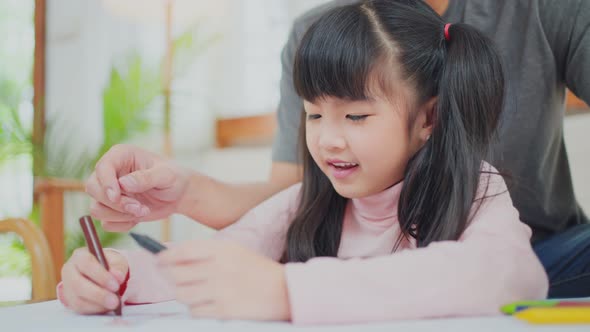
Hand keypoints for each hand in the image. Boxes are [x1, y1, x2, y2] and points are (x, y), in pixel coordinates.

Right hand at [60, 248, 128, 314]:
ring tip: (114, 304)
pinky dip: (95, 309)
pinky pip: (80, 308)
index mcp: (80, 256)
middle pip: (78, 284)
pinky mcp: (69, 300)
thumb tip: (118, 277)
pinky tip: (106, 307)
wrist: (99, 272)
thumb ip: (118, 268)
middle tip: (115, 301)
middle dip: (98, 294)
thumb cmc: (107, 264)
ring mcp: (67, 286)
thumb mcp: (116, 261)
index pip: (86, 263)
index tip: (115, 285)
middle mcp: (69, 270)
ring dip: (98, 304)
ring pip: (78, 299)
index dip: (100, 275)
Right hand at [86, 144, 189, 231]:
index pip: (102, 167)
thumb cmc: (174, 178)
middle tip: (139, 208)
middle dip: (115, 203)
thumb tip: (124, 183)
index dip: (106, 183)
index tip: (116, 196)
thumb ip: (146, 177)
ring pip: (96, 208)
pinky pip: (106, 223)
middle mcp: (110, 172)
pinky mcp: (112, 209)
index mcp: (121, 155)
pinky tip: (137, 218)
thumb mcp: (166, 175)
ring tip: (143, 211)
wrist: (179, 195)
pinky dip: (122, 224)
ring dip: (120, 215)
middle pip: (92, 189)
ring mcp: (109, 192)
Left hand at [157, 240, 290, 320]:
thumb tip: (173, 257)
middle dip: (169, 276)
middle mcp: (219, 268)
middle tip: (170, 277)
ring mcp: (220, 290)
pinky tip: (205, 303)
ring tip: (192, 291)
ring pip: (182, 294)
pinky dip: (196, 308)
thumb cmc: (257, 270)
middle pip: (176, 273)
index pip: (182, 251)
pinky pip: (195, 311)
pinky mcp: (224, 311)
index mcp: (222, 250)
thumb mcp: (235, 251)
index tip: (158, 260)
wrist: (285, 290)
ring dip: (182, 293)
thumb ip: (206, 253)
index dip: (165, 256)